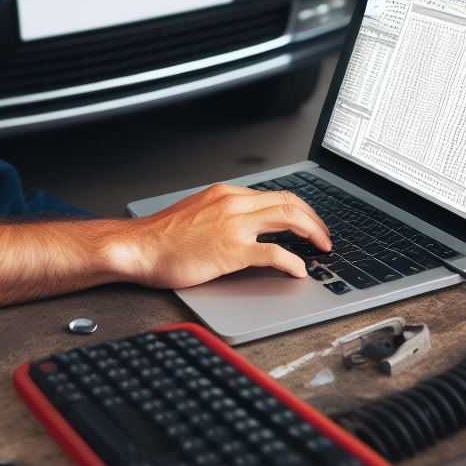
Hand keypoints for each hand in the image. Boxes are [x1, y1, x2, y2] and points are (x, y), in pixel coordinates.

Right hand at [121, 184, 331, 288]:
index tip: (310, 222)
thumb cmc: (163, 237)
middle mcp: (233, 203)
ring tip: (322, 248)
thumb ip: (225, 214)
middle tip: (325, 237)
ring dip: (312, 233)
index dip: (300, 209)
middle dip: (314, 219)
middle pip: (289, 202)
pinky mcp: (231, 251)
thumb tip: (249, 226)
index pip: (275, 194)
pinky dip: (292, 262)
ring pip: (288, 218)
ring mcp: (234, 225)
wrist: (140, 247)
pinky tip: (298, 271)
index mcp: (226, 193)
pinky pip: (273, 253)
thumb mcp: (199, 213)